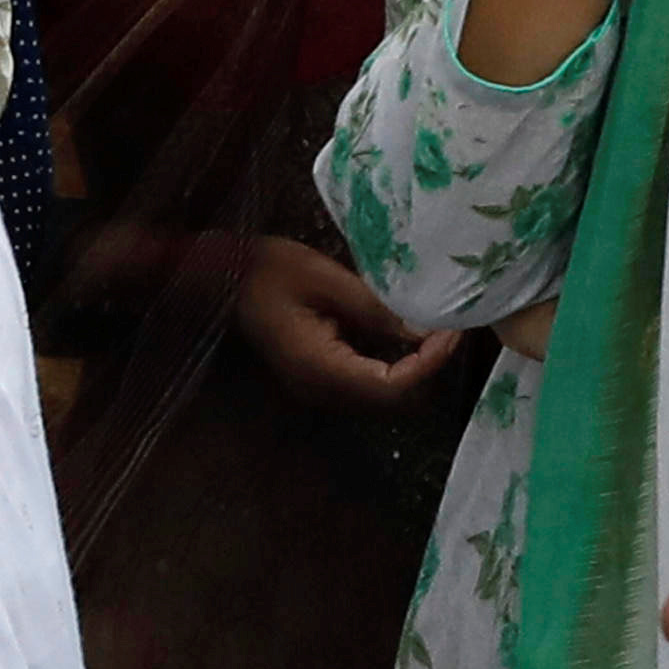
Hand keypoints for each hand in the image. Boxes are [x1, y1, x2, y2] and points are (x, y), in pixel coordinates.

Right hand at [240, 233, 465, 408]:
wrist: (216, 277)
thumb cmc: (264, 269)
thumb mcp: (324, 278)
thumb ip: (375, 308)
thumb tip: (425, 330)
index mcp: (319, 367)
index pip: (391, 385)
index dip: (429, 363)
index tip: (452, 330)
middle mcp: (320, 388)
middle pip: (392, 399)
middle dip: (428, 368)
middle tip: (450, 326)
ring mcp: (318, 386)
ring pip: (382, 394)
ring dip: (414, 367)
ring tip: (435, 326)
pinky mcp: (318, 374)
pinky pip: (367, 380)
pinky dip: (394, 362)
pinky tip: (407, 330)